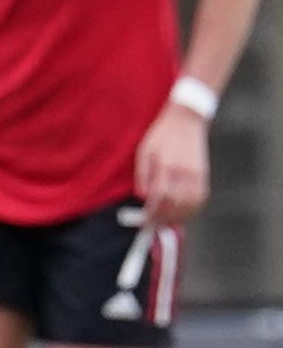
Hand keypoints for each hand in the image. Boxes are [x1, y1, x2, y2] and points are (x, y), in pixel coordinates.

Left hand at [135, 102, 209, 228]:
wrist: (186, 121)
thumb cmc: (161, 136)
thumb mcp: (144, 152)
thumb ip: (143, 176)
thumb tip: (142, 197)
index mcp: (167, 166)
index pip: (161, 197)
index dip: (153, 213)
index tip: (145, 222)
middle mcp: (184, 172)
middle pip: (177, 204)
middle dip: (165, 218)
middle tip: (154, 226)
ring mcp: (197, 174)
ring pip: (191, 204)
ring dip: (179, 217)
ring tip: (167, 222)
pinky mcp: (204, 175)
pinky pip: (201, 198)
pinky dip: (192, 210)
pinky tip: (182, 213)